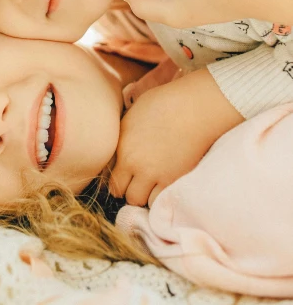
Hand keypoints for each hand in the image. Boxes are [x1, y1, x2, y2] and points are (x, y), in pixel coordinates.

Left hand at [109, 69, 242, 205]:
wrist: (194, 108)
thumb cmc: (164, 103)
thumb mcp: (132, 116)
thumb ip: (123, 139)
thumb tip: (118, 151)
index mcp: (123, 148)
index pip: (110, 178)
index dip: (116, 180)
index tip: (123, 177)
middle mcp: (136, 165)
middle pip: (123, 193)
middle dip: (128, 189)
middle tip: (137, 181)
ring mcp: (156, 175)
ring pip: (140, 201)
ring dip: (144, 195)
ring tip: (152, 183)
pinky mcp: (174, 180)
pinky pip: (160, 201)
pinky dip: (160, 197)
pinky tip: (164, 185)